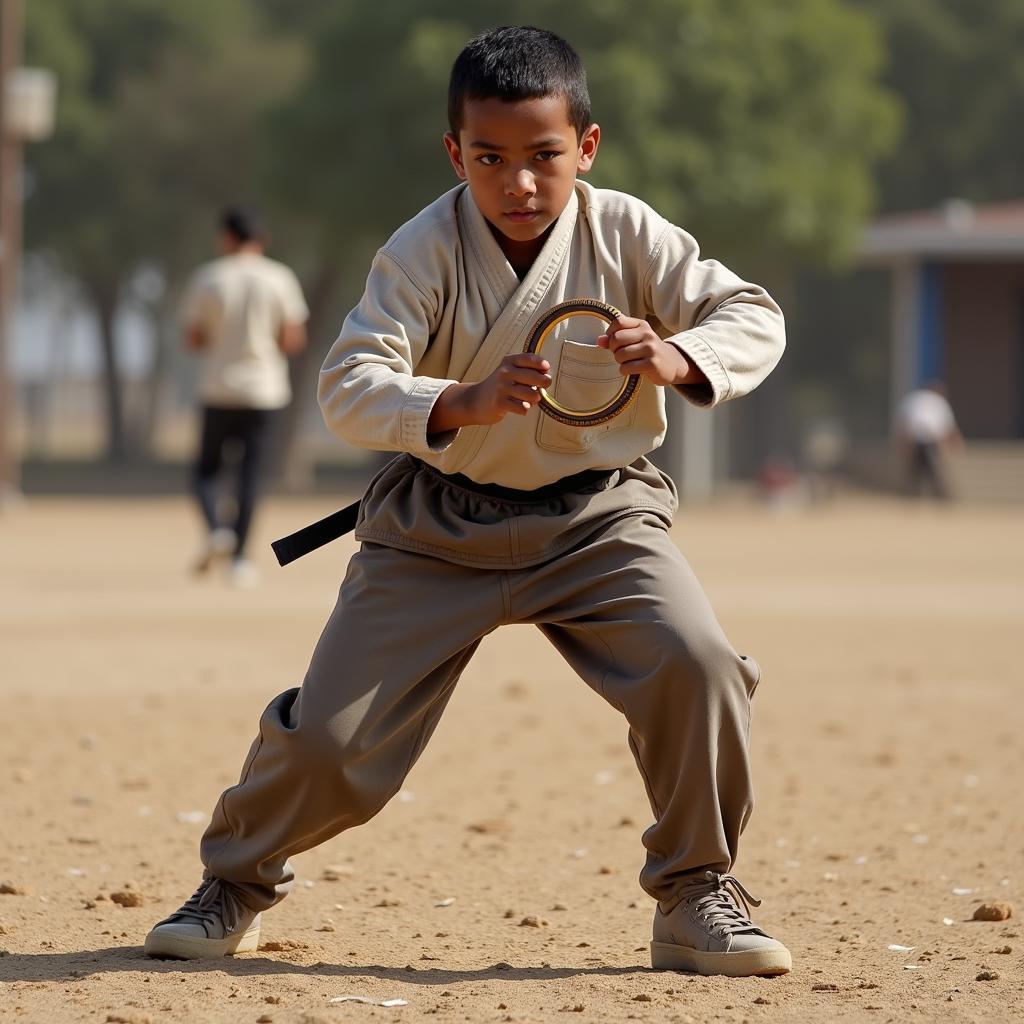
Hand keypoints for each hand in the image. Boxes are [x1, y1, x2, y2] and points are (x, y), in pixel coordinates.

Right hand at [428, 354, 551, 432]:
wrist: (476, 400)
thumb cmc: (500, 386)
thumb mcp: (510, 372)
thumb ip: (528, 370)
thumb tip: (547, 375)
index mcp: (509, 361)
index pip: (530, 358)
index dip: (542, 364)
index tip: (546, 369)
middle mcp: (505, 372)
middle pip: (536, 377)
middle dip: (545, 383)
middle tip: (543, 387)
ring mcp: (501, 387)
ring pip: (532, 395)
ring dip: (535, 399)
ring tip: (531, 399)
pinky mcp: (499, 403)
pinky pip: (523, 408)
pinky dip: (524, 409)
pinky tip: (519, 407)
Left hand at [597, 315, 690, 386]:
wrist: (673, 364)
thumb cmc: (649, 351)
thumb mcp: (635, 339)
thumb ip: (616, 338)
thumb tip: (599, 340)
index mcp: (641, 325)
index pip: (618, 322)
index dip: (611, 333)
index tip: (615, 342)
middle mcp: (647, 334)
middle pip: (616, 339)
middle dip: (614, 349)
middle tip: (621, 354)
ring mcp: (650, 349)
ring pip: (620, 355)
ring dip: (620, 362)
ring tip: (629, 362)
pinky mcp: (652, 364)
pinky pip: (626, 367)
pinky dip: (625, 371)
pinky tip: (632, 370)